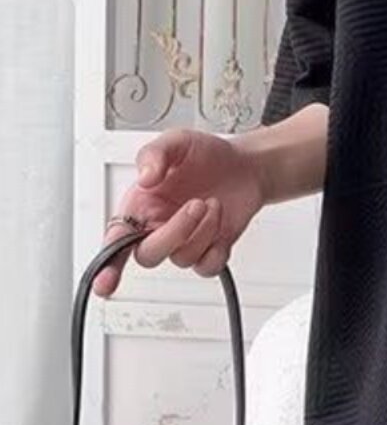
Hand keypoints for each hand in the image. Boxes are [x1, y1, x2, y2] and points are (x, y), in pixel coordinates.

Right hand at [95, 128, 266, 297]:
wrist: (245, 165)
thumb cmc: (206, 155)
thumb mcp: (177, 142)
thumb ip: (154, 155)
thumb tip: (144, 178)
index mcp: (140, 206)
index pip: (115, 241)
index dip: (107, 265)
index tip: (103, 283)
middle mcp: (158, 228)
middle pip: (149, 255)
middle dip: (175, 233)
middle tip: (197, 203)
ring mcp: (184, 242)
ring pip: (182, 258)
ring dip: (203, 230)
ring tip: (213, 203)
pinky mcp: (210, 251)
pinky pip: (207, 267)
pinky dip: (217, 249)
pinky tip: (221, 223)